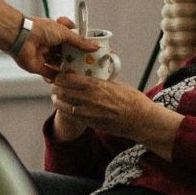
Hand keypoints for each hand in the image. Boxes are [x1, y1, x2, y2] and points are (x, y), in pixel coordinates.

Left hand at [16, 17, 97, 79]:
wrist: (22, 37)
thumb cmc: (40, 29)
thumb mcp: (65, 33)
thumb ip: (80, 41)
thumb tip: (94, 46)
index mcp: (56, 33)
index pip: (71, 39)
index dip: (80, 45)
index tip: (90, 52)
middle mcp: (50, 44)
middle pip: (66, 53)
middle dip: (76, 59)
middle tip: (88, 65)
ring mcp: (45, 56)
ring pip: (59, 64)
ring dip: (68, 68)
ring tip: (81, 73)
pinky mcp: (39, 67)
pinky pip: (51, 74)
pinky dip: (59, 76)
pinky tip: (69, 79)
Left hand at [50, 67, 166, 144]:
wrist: (140, 120)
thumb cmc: (132, 100)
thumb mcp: (118, 83)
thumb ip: (103, 78)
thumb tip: (96, 71)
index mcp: (97, 85)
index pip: (70, 78)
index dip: (61, 76)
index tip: (59, 74)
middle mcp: (91, 98)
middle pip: (63, 91)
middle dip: (56, 87)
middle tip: (55, 84)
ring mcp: (89, 112)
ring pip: (64, 105)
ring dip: (58, 99)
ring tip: (56, 96)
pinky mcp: (91, 123)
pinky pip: (71, 116)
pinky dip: (65, 110)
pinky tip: (64, 107)